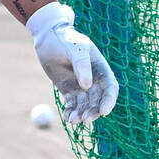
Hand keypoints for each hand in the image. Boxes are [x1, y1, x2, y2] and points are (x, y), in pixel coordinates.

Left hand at [26, 1, 118, 124]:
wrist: (48, 38)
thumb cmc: (65, 40)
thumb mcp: (75, 49)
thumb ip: (82, 66)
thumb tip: (87, 86)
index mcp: (101, 69)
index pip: (110, 88)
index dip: (109, 100)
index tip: (104, 111)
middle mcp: (94, 80)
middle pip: (98, 101)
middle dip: (93, 112)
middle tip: (85, 119)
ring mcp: (81, 87)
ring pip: (85, 106)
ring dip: (81, 114)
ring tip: (72, 120)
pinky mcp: (69, 91)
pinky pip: (72, 105)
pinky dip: (71, 113)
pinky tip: (67, 118)